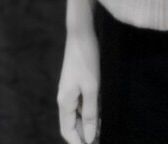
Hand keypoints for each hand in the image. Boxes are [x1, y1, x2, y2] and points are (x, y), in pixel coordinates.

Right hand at [57, 0, 99, 143]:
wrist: (81, 34)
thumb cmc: (86, 60)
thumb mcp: (92, 87)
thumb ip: (90, 113)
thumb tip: (89, 137)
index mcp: (65, 102)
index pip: (67, 131)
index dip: (78, 142)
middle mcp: (65, 98)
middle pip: (72, 124)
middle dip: (83, 134)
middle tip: (100, 139)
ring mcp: (70, 90)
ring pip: (77, 114)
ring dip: (87, 123)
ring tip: (102, 129)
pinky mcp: (76, 82)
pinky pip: (81, 103)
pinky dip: (89, 111)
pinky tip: (100, 112)